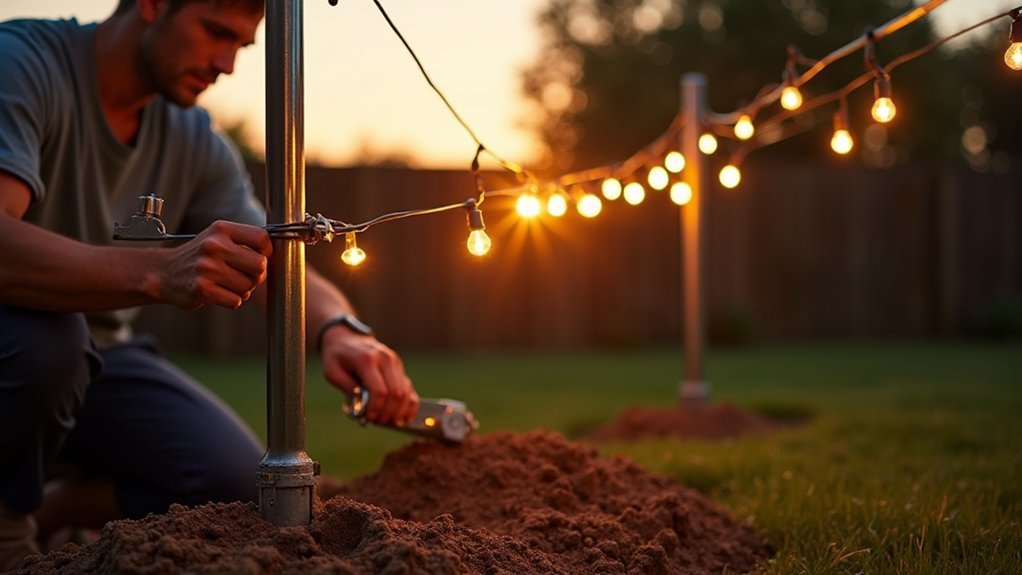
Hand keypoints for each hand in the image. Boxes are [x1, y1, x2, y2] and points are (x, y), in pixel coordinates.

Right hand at [152, 220, 270, 308]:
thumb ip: (246, 242)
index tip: (259, 257)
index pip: (262, 238)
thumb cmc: (201, 256)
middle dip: (257, 275)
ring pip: (249, 286)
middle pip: (260, 265)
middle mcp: (214, 245)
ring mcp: (207, 268)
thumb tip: (279, 253)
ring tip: (228, 283)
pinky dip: (232, 300)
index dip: (266, 252)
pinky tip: (219, 292)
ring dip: (244, 289)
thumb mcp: (219, 238)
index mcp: (222, 229)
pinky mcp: (202, 289)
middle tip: (245, 274)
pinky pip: (236, 301)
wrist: (165, 272)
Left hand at [320, 326, 418, 425]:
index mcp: (368, 359)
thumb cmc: (337, 357)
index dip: (376, 408)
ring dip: (398, 411)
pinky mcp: (400, 368)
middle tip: (377, 421)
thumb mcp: (332, 371)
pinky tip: (402, 417)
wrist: (348, 338)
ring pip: (406, 392)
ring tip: (387, 421)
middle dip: (388, 412)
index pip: (379, 390)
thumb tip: (363, 407)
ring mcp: (395, 363)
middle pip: (396, 393)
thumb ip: (347, 388)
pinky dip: (409, 405)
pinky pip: (410, 389)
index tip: (369, 418)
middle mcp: (386, 359)